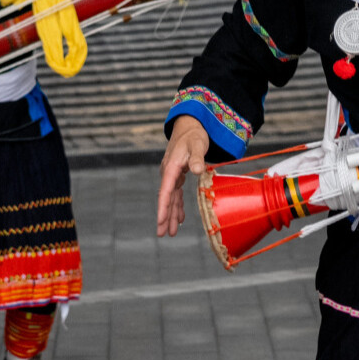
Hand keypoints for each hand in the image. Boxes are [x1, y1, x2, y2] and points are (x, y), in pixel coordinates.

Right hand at [157, 116, 210, 236]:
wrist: (190, 126)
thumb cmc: (194, 135)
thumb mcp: (197, 145)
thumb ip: (196, 158)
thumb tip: (195, 170)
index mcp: (171, 167)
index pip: (165, 191)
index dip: (163, 208)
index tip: (161, 221)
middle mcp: (169, 173)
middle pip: (165, 198)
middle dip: (164, 217)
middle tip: (162, 234)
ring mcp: (172, 175)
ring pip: (171, 198)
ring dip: (171, 215)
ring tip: (170, 232)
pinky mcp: (178, 175)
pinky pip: (176, 194)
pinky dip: (177, 206)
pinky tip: (180, 218)